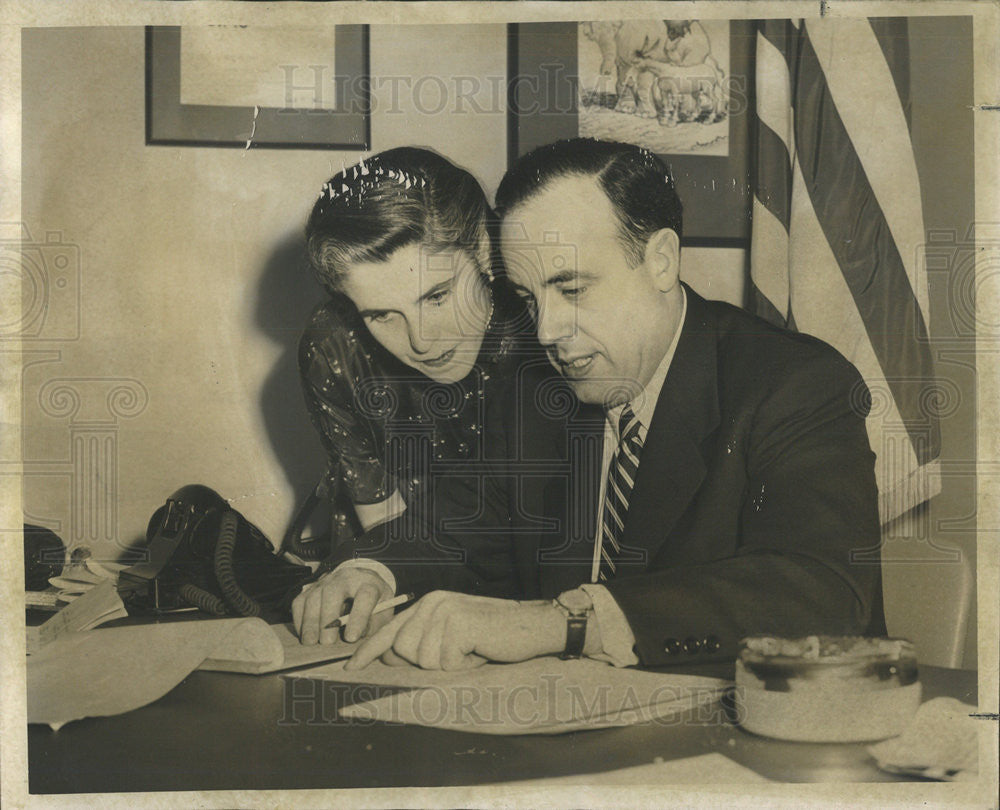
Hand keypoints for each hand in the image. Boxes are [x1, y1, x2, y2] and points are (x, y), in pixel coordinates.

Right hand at [292, 567, 393, 645]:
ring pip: (314, 596)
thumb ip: (373, 627)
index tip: (351, 638)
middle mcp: (348, 577)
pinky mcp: (312, 587)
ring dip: (311, 621)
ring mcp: (327, 580)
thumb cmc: (374, 605)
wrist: (362, 585)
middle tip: (326, 642)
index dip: (358, 617)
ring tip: (310, 642)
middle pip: (333, 593)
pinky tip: (302, 634)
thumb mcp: (382, 615)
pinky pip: (300, 601)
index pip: (365, 596)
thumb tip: (354, 640)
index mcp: (370, 583)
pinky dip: (299, 619)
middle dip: (328, 619)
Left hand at [345, 591, 565, 670]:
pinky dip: (463, 666)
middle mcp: (432, 603)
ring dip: (448, 666)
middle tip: (458, 654)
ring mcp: (445, 611)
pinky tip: (478, 652)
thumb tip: (388, 660)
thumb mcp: (453, 637)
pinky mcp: (459, 624)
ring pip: (423, 661)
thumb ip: (423, 643)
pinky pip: (445, 664)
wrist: (532, 626)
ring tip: (469, 651)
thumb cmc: (492, 638)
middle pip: (403, 652)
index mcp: (428, 604)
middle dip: (427, 664)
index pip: (391, 630)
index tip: (351, 667)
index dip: (369, 650)